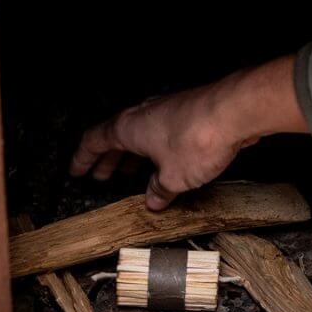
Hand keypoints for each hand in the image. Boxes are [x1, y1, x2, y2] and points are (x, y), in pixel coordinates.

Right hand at [69, 55, 306, 210]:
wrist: (235, 112)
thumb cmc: (197, 139)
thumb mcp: (173, 178)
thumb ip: (159, 191)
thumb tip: (152, 200)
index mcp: (128, 127)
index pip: (94, 141)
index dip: (83, 159)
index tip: (76, 171)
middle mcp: (143, 115)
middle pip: (116, 138)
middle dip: (108, 160)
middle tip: (102, 177)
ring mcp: (166, 111)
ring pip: (141, 135)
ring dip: (134, 155)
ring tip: (131, 174)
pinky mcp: (188, 113)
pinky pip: (164, 134)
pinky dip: (158, 151)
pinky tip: (165, 167)